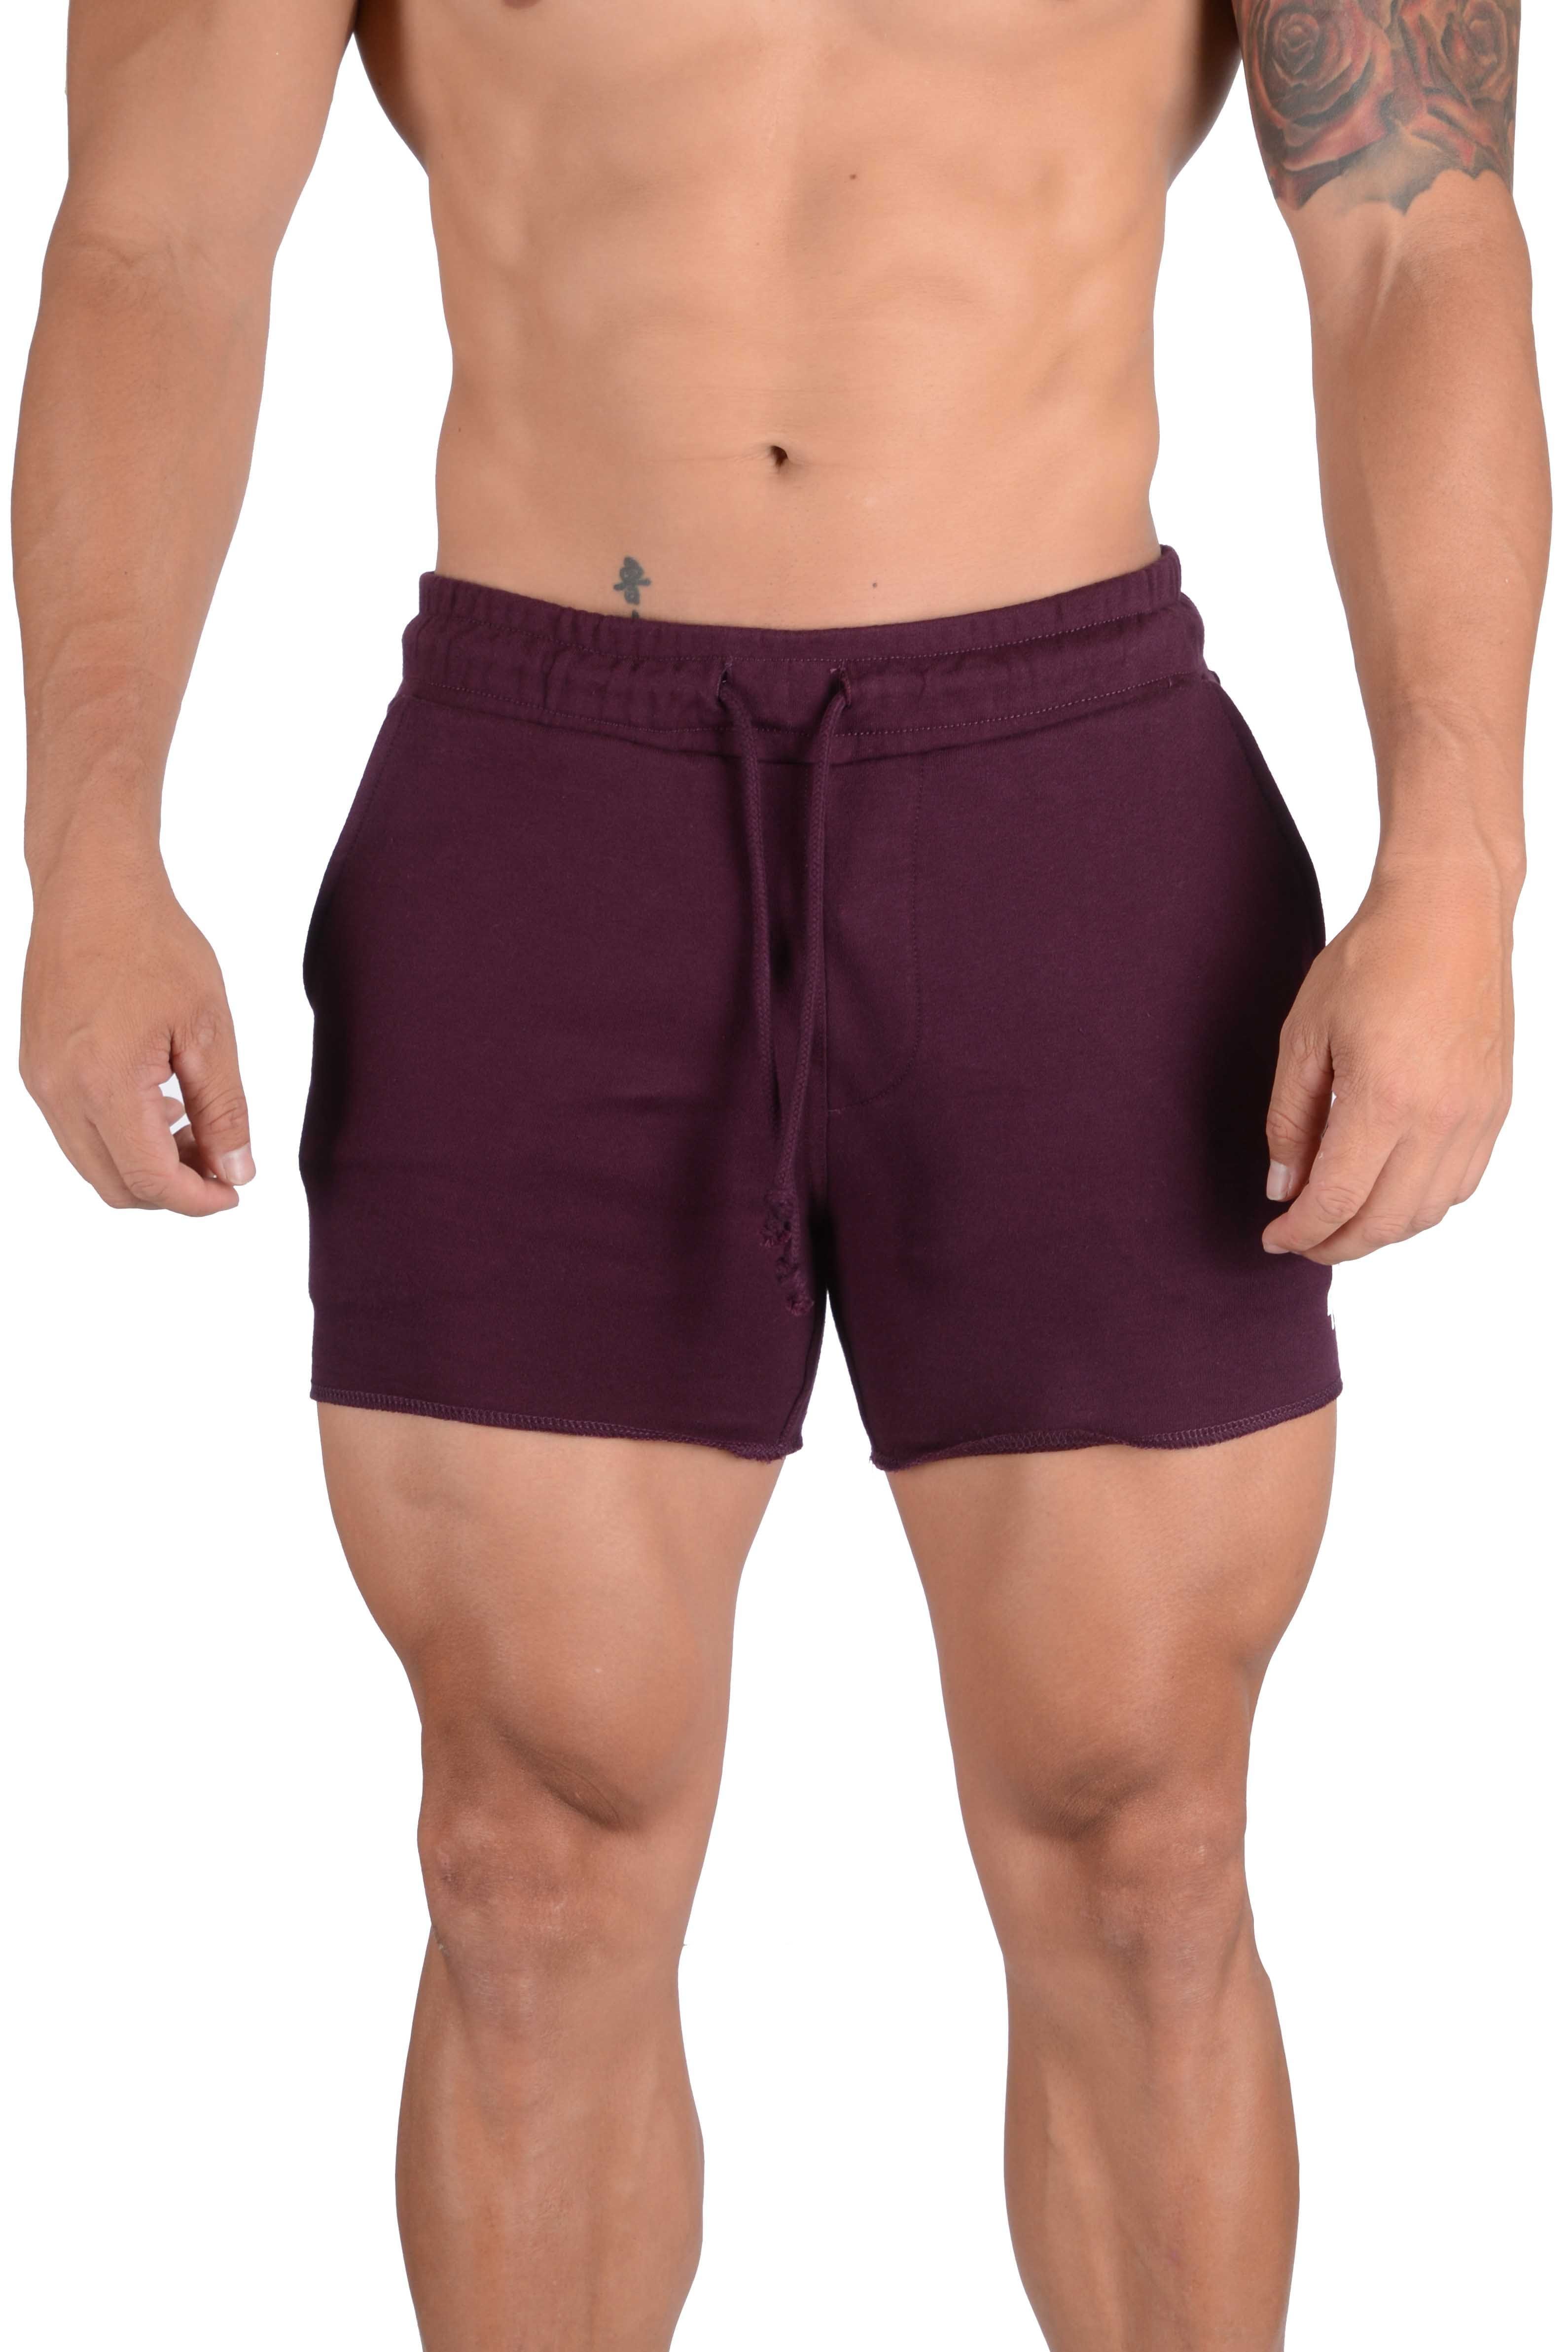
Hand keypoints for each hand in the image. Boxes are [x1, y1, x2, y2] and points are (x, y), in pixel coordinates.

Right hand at [21, 855, 253, 1214]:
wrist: (93, 888)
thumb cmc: (154, 944)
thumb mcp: (209, 1030)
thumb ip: (224, 1110)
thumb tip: (236, 1173)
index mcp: (103, 1085)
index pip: (151, 1181)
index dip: (198, 1200)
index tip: (235, 1191)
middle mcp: (59, 1092)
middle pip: (117, 1186)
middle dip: (173, 1190)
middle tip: (221, 1165)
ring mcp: (40, 1081)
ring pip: (94, 1163)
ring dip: (146, 1166)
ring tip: (196, 1132)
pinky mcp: (35, 1066)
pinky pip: (76, 1130)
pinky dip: (120, 1138)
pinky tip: (159, 1105)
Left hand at [1262, 863, 1514, 1263]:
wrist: (1450, 911)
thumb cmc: (1372, 959)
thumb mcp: (1305, 1035)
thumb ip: (1289, 1119)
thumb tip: (1282, 1187)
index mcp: (1384, 1099)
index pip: (1339, 1200)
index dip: (1301, 1232)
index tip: (1273, 1239)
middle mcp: (1440, 1117)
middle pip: (1386, 1221)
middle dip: (1337, 1244)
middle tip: (1301, 1240)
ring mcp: (1477, 1115)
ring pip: (1428, 1212)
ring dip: (1380, 1231)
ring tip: (1340, 1220)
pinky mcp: (1496, 1106)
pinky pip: (1461, 1183)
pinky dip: (1422, 1203)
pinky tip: (1389, 1190)